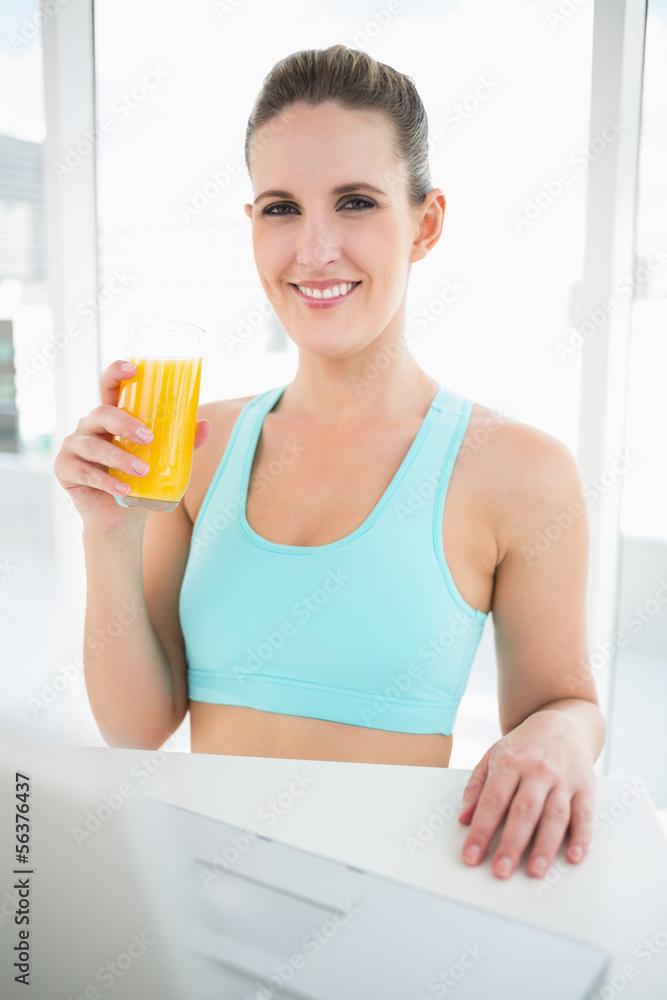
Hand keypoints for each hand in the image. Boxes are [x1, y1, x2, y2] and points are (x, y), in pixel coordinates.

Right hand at [54, 360, 211, 535]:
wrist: (120, 518)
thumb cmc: (139, 481)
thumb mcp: (162, 459)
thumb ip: (182, 442)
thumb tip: (205, 425)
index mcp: (111, 417)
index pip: (109, 387)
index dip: (116, 373)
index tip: (133, 368)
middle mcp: (89, 426)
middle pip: (102, 413)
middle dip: (125, 423)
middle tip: (149, 438)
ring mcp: (73, 446)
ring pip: (93, 445)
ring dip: (119, 457)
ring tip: (142, 471)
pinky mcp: (65, 469)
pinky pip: (85, 472)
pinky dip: (107, 482)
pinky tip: (124, 490)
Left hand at [457, 709, 595, 878]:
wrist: (561, 722)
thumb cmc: (524, 746)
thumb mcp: (494, 756)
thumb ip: (478, 786)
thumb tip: (464, 817)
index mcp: (510, 762)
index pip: (493, 801)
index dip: (481, 831)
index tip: (471, 856)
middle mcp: (537, 771)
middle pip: (523, 811)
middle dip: (512, 844)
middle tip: (501, 871)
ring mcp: (563, 779)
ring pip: (555, 816)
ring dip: (545, 846)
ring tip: (536, 871)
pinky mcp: (585, 787)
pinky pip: (584, 814)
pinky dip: (580, 837)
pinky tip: (573, 857)